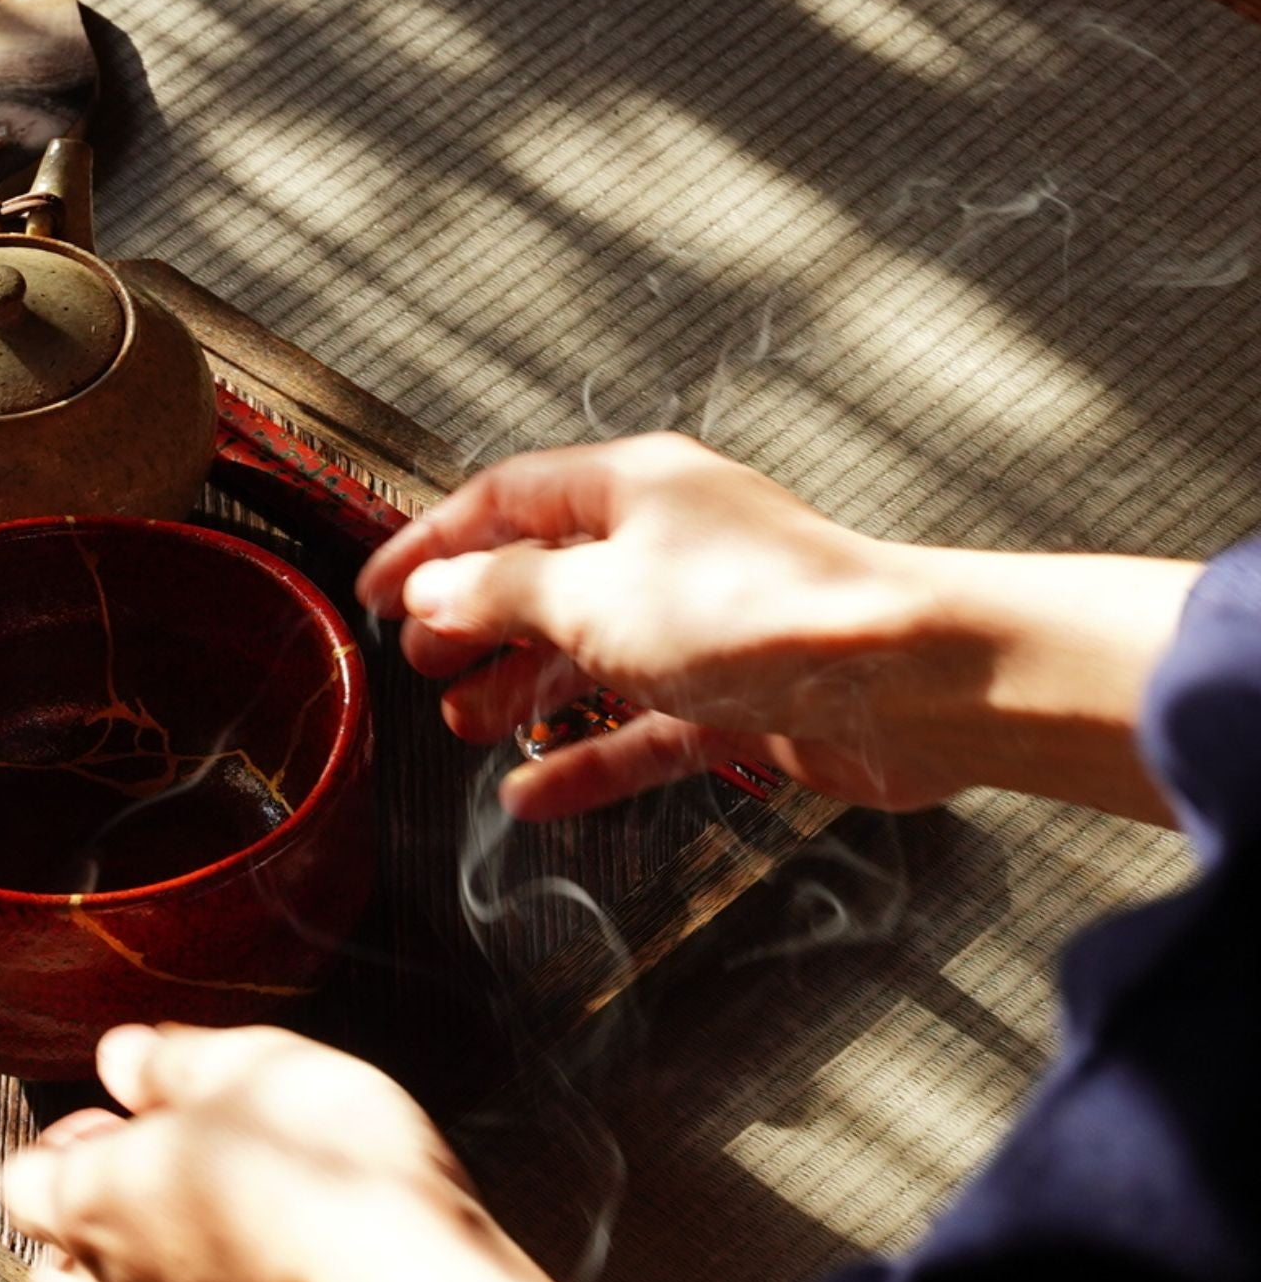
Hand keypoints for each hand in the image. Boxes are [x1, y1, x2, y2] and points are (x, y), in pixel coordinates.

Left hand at [0, 1024, 579, 1281]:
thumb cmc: (326, 1169)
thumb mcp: (249, 1064)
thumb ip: (169, 1058)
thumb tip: (124, 1057)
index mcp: (91, 1201)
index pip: (20, 1179)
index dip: (66, 1138)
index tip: (121, 1112)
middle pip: (55, 1253)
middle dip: (93, 1204)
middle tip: (159, 1160)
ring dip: (137, 1258)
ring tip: (204, 1215)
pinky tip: (250, 1261)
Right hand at [357, 433, 1197, 822]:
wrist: (904, 681)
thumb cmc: (759, 614)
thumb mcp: (592, 595)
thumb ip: (500, 593)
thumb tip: (431, 590)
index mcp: (632, 489)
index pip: (505, 501)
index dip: (432, 545)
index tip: (375, 592)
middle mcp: (667, 545)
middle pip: (546, 577)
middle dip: (475, 623)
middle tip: (419, 666)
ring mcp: (703, 621)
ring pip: (590, 653)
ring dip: (523, 690)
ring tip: (464, 728)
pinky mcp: (738, 693)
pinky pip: (641, 727)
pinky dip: (587, 757)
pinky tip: (533, 792)